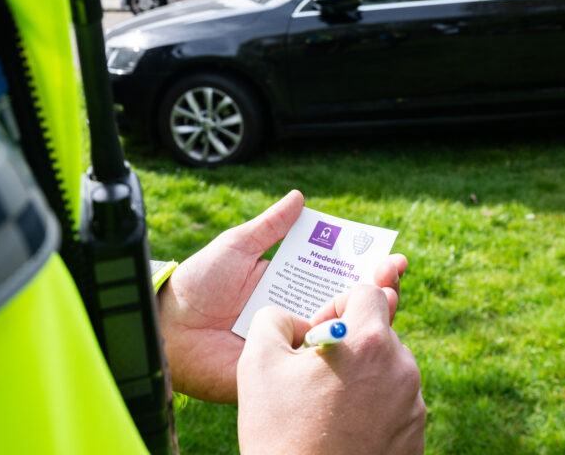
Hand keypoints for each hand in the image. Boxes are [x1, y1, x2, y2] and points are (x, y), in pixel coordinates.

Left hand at [156, 190, 408, 402]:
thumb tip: (299, 197)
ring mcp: (291, 342)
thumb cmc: (196, 285)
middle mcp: (294, 313)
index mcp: (287, 284)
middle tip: (395, 277)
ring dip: (366, 315)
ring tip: (388, 297)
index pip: (335, 275)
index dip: (364, 267)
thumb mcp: (236, 246)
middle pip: (345, 303)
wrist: (169, 328)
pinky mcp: (284, 368)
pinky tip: (358, 330)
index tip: (390, 258)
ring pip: (338, 331)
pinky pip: (316, 360)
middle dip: (376, 290)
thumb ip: (270, 226)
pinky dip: (339, 345)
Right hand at [237, 286, 424, 454]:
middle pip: (380, 332)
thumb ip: (272, 320)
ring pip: (389, 369)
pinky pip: (397, 404)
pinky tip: (345, 428)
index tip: (317, 333)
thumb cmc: (281, 435)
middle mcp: (402, 369)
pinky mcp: (416, 436)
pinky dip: (374, 407)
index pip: (369, 293)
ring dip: (363, 375)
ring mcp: (414, 405)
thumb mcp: (257, 365)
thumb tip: (290, 318)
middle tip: (318, 373)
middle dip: (351, 343)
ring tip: (329, 405)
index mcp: (370, 342)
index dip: (339, 304)